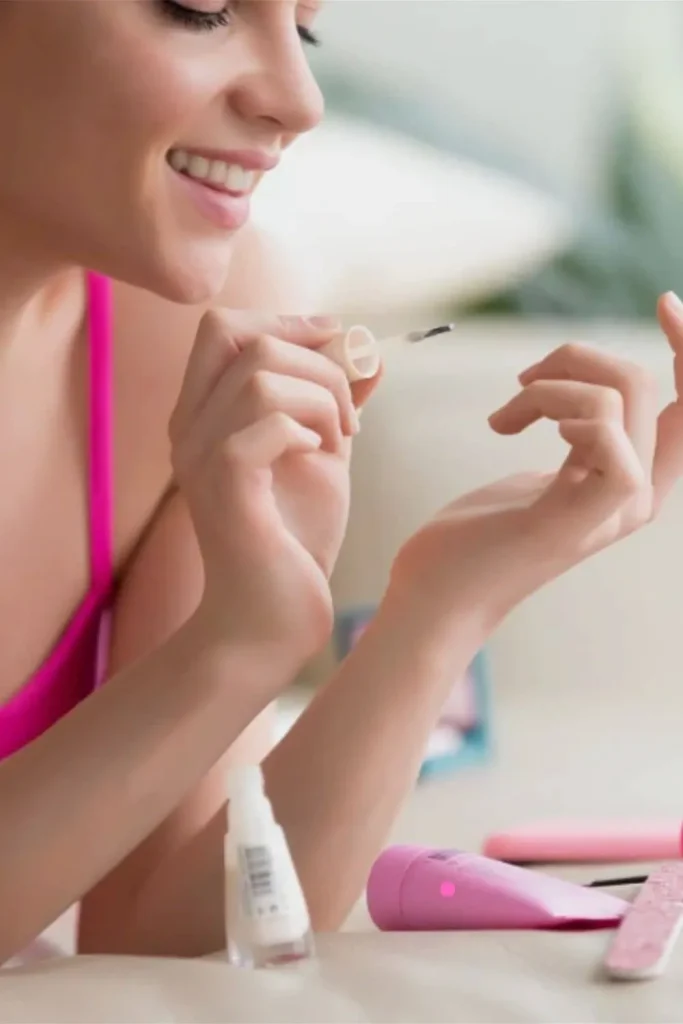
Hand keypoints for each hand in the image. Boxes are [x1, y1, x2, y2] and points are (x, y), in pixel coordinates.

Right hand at [169, 310, 380, 665]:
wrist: (272, 621)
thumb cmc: (294, 543)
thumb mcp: (322, 459)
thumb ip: (335, 406)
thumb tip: (368, 355)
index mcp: (204, 414)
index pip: (223, 326)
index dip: (287, 320)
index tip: (338, 343)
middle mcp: (189, 427)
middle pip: (243, 336)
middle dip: (316, 361)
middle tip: (348, 415)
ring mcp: (199, 455)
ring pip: (263, 376)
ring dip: (322, 400)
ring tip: (340, 443)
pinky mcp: (224, 485)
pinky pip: (267, 419)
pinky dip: (309, 428)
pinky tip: (320, 458)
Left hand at [392, 293, 682, 626]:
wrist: (434, 595)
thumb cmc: (476, 536)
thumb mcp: (544, 473)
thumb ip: (583, 438)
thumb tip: (594, 393)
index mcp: (630, 482)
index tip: (665, 303)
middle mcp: (635, 497)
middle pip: (644, 383)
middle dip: (574, 358)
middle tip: (520, 381)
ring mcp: (611, 512)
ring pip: (620, 397)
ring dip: (546, 385)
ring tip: (504, 415)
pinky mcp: (576, 519)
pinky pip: (609, 437)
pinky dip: (558, 410)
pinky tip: (510, 429)